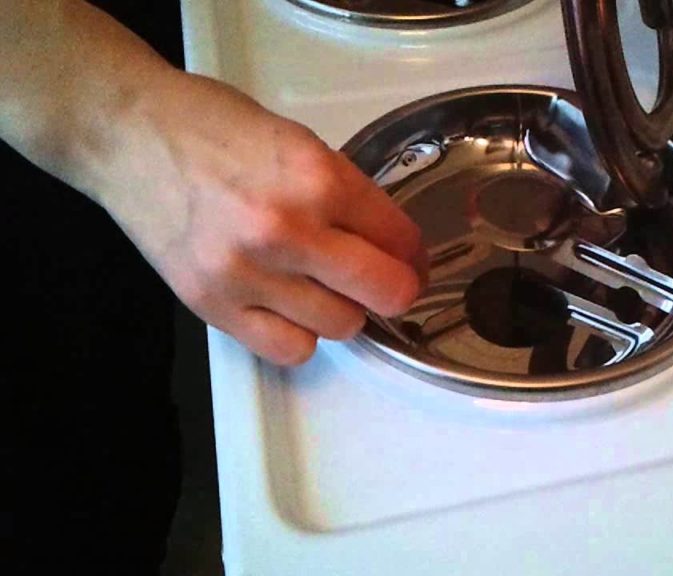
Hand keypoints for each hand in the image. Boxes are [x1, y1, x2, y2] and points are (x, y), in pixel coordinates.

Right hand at [96, 71, 424, 364]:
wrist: (128, 136)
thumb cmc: (210, 128)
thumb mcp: (299, 141)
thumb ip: (346, 193)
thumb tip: (391, 242)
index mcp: (318, 178)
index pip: (401, 239)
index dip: (415, 255)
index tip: (412, 261)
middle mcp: (288, 229)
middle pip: (385, 292)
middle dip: (395, 289)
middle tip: (384, 281)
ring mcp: (248, 273)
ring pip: (342, 326)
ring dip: (343, 309)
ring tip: (321, 285)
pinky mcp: (213, 305)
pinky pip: (290, 349)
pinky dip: (301, 335)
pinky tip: (290, 308)